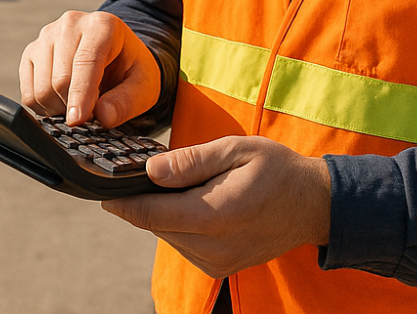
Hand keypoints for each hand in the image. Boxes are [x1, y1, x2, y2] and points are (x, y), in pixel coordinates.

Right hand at [19, 11, 160, 126]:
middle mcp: (70, 24)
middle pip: (60, 79)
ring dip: (59, 108)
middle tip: (92, 113)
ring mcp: (47, 36)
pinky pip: (28, 92)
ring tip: (79, 103)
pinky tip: (62, 101)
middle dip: (74, 106)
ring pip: (41, 88)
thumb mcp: (143, 85)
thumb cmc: (129, 68)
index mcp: (102, 25)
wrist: (116, 52)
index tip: (77, 121)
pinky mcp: (31, 52)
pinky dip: (44, 106)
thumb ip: (126, 102)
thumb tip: (103, 117)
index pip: (86, 62)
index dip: (81, 95)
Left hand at [100, 136, 330, 278]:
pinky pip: (184, 244)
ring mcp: (216, 263)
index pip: (150, 215)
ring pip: (168, 235)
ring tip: (189, 185)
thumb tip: (151, 171)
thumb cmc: (276, 170)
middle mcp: (213, 247)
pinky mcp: (219, 268)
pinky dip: (182, 223)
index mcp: (216, 215)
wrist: (313, 205)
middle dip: (147, 200)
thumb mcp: (236, 150)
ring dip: (166, 212)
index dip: (121, 203)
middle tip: (153, 172)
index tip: (103, 190)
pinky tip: (199, 202)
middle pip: (156, 225)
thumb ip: (191, 161)